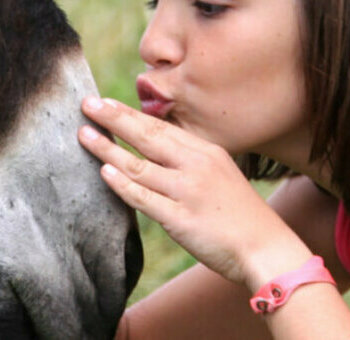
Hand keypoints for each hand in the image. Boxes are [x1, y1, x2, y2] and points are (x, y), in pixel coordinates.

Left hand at [77, 96, 312, 288]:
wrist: (265, 247)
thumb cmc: (241, 215)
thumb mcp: (220, 174)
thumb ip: (191, 161)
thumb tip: (155, 149)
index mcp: (206, 152)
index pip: (160, 127)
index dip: (129, 113)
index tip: (105, 102)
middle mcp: (196, 166)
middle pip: (147, 136)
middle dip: (113, 119)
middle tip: (87, 104)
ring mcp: (188, 192)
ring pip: (139, 165)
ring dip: (108, 148)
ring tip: (83, 135)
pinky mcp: (180, 219)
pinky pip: (144, 198)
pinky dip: (122, 183)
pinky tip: (103, 171)